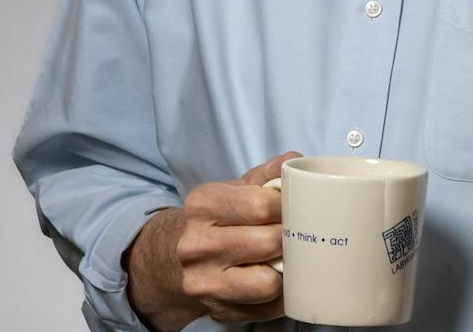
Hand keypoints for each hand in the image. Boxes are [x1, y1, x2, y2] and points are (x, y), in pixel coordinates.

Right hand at [124, 151, 301, 329]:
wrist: (175, 258)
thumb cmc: (217, 219)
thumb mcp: (235, 189)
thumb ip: (266, 174)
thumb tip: (294, 160)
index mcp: (202, 205)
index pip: (261, 205)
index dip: (287, 206)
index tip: (295, 207)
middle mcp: (196, 245)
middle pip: (268, 242)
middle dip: (290, 237)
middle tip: (297, 232)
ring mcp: (203, 282)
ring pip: (268, 282)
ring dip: (285, 269)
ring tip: (286, 256)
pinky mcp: (218, 311)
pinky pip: (267, 308)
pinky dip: (280, 295)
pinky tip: (276, 278)